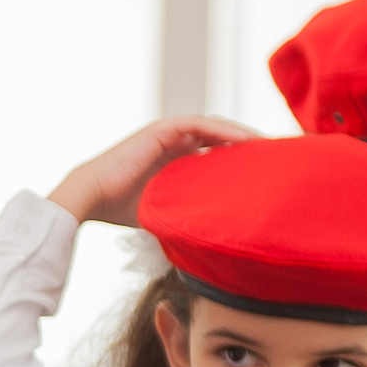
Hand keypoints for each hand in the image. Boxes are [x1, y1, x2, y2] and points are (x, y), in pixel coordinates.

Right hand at [47, 116, 258, 227]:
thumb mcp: (162, 212)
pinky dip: (222, 130)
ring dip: (242, 133)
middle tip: (277, 156)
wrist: (89, 199)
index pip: (216, 154)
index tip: (266, 172)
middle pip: (220, 138)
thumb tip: (210, 242)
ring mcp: (167, 134)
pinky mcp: (161, 130)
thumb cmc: (117, 211)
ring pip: (214, 127)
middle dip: (249, 145)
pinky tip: (244, 140)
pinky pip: (199, 124)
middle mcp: (174, 145)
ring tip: (267, 145)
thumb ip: (183, 215)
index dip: (241, 160)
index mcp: (175, 162)